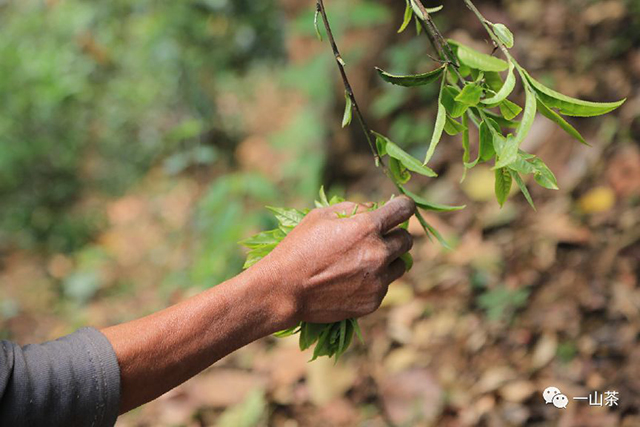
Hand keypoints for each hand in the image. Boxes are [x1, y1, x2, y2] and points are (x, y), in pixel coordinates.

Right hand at [253, 196, 415, 323]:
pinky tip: (351, 281)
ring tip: (364, 261)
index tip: (401, 208)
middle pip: (407, 240)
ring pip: (400, 266)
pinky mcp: (373, 301)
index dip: (404, 206)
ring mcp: (378, 280)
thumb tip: (374, 208)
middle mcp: (378, 253)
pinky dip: (374, 281)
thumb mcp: (320, 216)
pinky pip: (384, 286)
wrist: (284, 289)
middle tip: (380, 237)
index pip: (404, 209)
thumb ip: (352, 207)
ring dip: (389, 260)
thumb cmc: (299, 247)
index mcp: (367, 227)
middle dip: (396, 235)